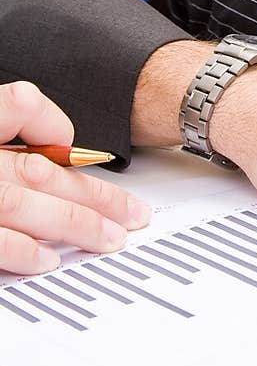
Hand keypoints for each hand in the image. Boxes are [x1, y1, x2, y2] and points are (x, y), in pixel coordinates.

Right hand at [0, 81, 150, 275]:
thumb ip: (14, 123)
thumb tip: (63, 141)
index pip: (18, 105)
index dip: (51, 123)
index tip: (76, 146)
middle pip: (39, 170)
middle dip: (94, 195)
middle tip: (133, 215)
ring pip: (24, 206)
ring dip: (73, 225)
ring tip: (109, 240)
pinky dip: (24, 251)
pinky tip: (51, 260)